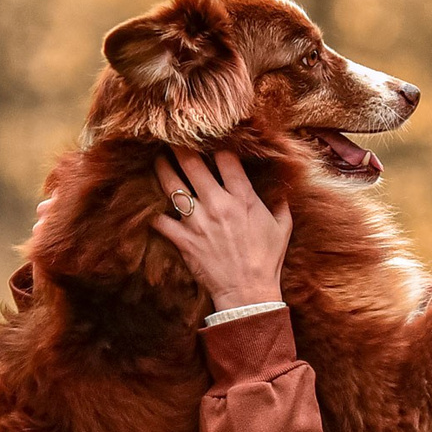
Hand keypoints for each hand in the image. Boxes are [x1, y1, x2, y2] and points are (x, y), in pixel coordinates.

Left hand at [150, 146, 290, 310]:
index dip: (217, 145)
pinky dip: (153, 213)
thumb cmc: (267, 260)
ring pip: (171, 185)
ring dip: (162, 169)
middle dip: (180, 147)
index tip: (211, 142)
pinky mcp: (183, 239)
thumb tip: (281, 188)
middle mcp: (218, 204)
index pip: (226, 158)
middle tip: (172, 138)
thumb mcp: (282, 228)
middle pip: (191, 163)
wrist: (248, 293)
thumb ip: (280, 203)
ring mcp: (198, 221)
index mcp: (243, 198)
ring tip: (158, 160)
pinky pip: (159, 220)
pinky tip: (150, 206)